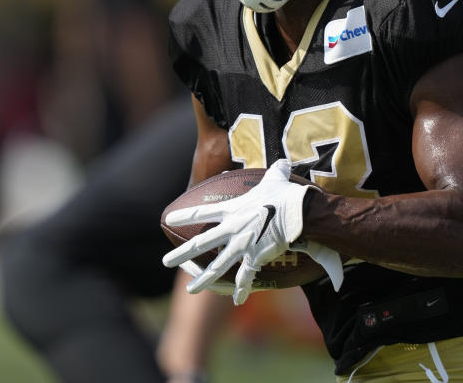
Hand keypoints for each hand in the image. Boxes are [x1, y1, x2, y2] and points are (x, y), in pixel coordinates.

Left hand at [162, 159, 341, 302]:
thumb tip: (281, 161)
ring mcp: (242, 245)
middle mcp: (232, 229)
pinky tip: (236, 301)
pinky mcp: (256, 258)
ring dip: (203, 279)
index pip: (202, 212)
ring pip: (218, 266)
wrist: (297, 212)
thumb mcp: (276, 177)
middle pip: (202, 243)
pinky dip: (241, 290)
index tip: (168, 219)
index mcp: (233, 210)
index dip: (184, 216)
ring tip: (190, 289)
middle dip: (181, 253)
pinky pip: (246, 277)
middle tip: (165, 261)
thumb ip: (274, 171)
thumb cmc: (286, 193)